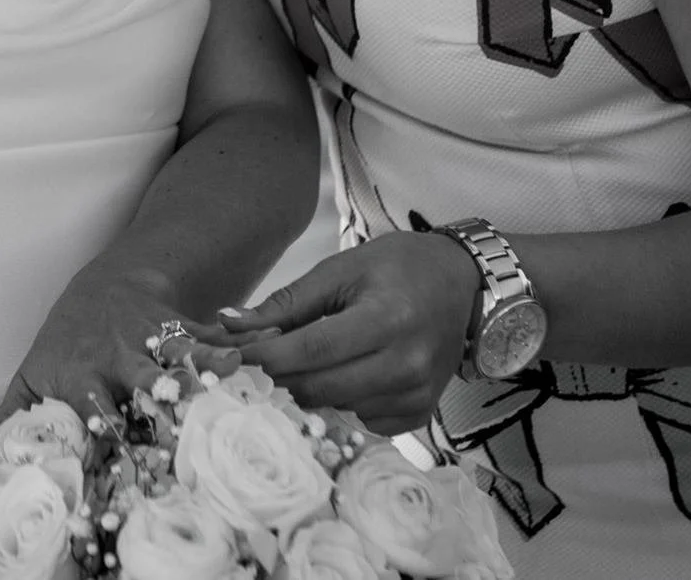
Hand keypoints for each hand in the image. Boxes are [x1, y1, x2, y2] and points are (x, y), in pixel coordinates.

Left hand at [0, 269, 238, 456]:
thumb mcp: (32, 376)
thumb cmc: (67, 342)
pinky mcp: (179, 328)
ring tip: (219, 390)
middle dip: (155, 411)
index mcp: (80, 380)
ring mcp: (148, 343)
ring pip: (174, 360)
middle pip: (136, 390)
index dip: (103, 438)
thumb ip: (4, 418)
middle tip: (174, 435)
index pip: (90, 416)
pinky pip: (206, 339)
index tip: (117, 464)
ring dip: (195, 375)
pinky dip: (228, 348)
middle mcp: (115, 362)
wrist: (109, 284)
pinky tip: (250, 357)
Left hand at [205, 231, 480, 434]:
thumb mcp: (341, 270)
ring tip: (313, 358)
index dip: (265, 356)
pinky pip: (363, 422)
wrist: (462, 283)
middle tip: (265, 356)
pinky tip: (348, 373)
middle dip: (281, 375)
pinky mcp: (422, 412)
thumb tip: (228, 325)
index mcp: (386, 319)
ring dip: (312, 388)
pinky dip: (344, 402)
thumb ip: (287, 302)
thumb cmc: (397, 268)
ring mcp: (418, 394)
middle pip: (320, 387)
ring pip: (336, 407)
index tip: (231, 355)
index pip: (311, 350)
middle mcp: (407, 363)